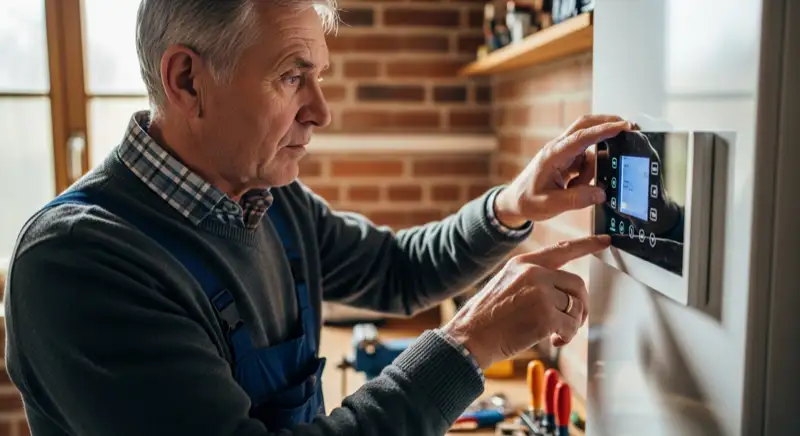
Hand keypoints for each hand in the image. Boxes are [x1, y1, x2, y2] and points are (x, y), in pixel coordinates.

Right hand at [440, 234, 610, 368]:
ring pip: (576, 307)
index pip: (562, 249)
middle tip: (572, 321)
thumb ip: (532, 280)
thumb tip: (562, 292)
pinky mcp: (545, 316)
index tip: (605, 240)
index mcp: (523, 263)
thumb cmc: (486, 318)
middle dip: (580, 306)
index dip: (587, 245)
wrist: (469, 337)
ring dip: (572, 325)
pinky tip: (553, 341)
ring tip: (557, 334)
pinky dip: (566, 338)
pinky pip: (571, 327)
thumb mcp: (506, 284)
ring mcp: (540, 293)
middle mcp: (534, 273)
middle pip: (577, 284)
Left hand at [494, 115, 636, 226]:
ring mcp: (562, 153)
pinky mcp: (566, 160)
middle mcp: (558, 149)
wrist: (514, 202)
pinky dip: (588, 172)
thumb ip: (576, 200)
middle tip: (628, 129)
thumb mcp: (550, 205)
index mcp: (553, 155)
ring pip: (588, 149)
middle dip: (607, 124)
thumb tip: (600, 193)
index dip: (604, 130)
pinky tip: (575, 187)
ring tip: (575, 187)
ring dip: (592, 166)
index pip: (582, 136)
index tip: (623, 126)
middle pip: (585, 125)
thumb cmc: (527, 201)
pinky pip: (585, 160)